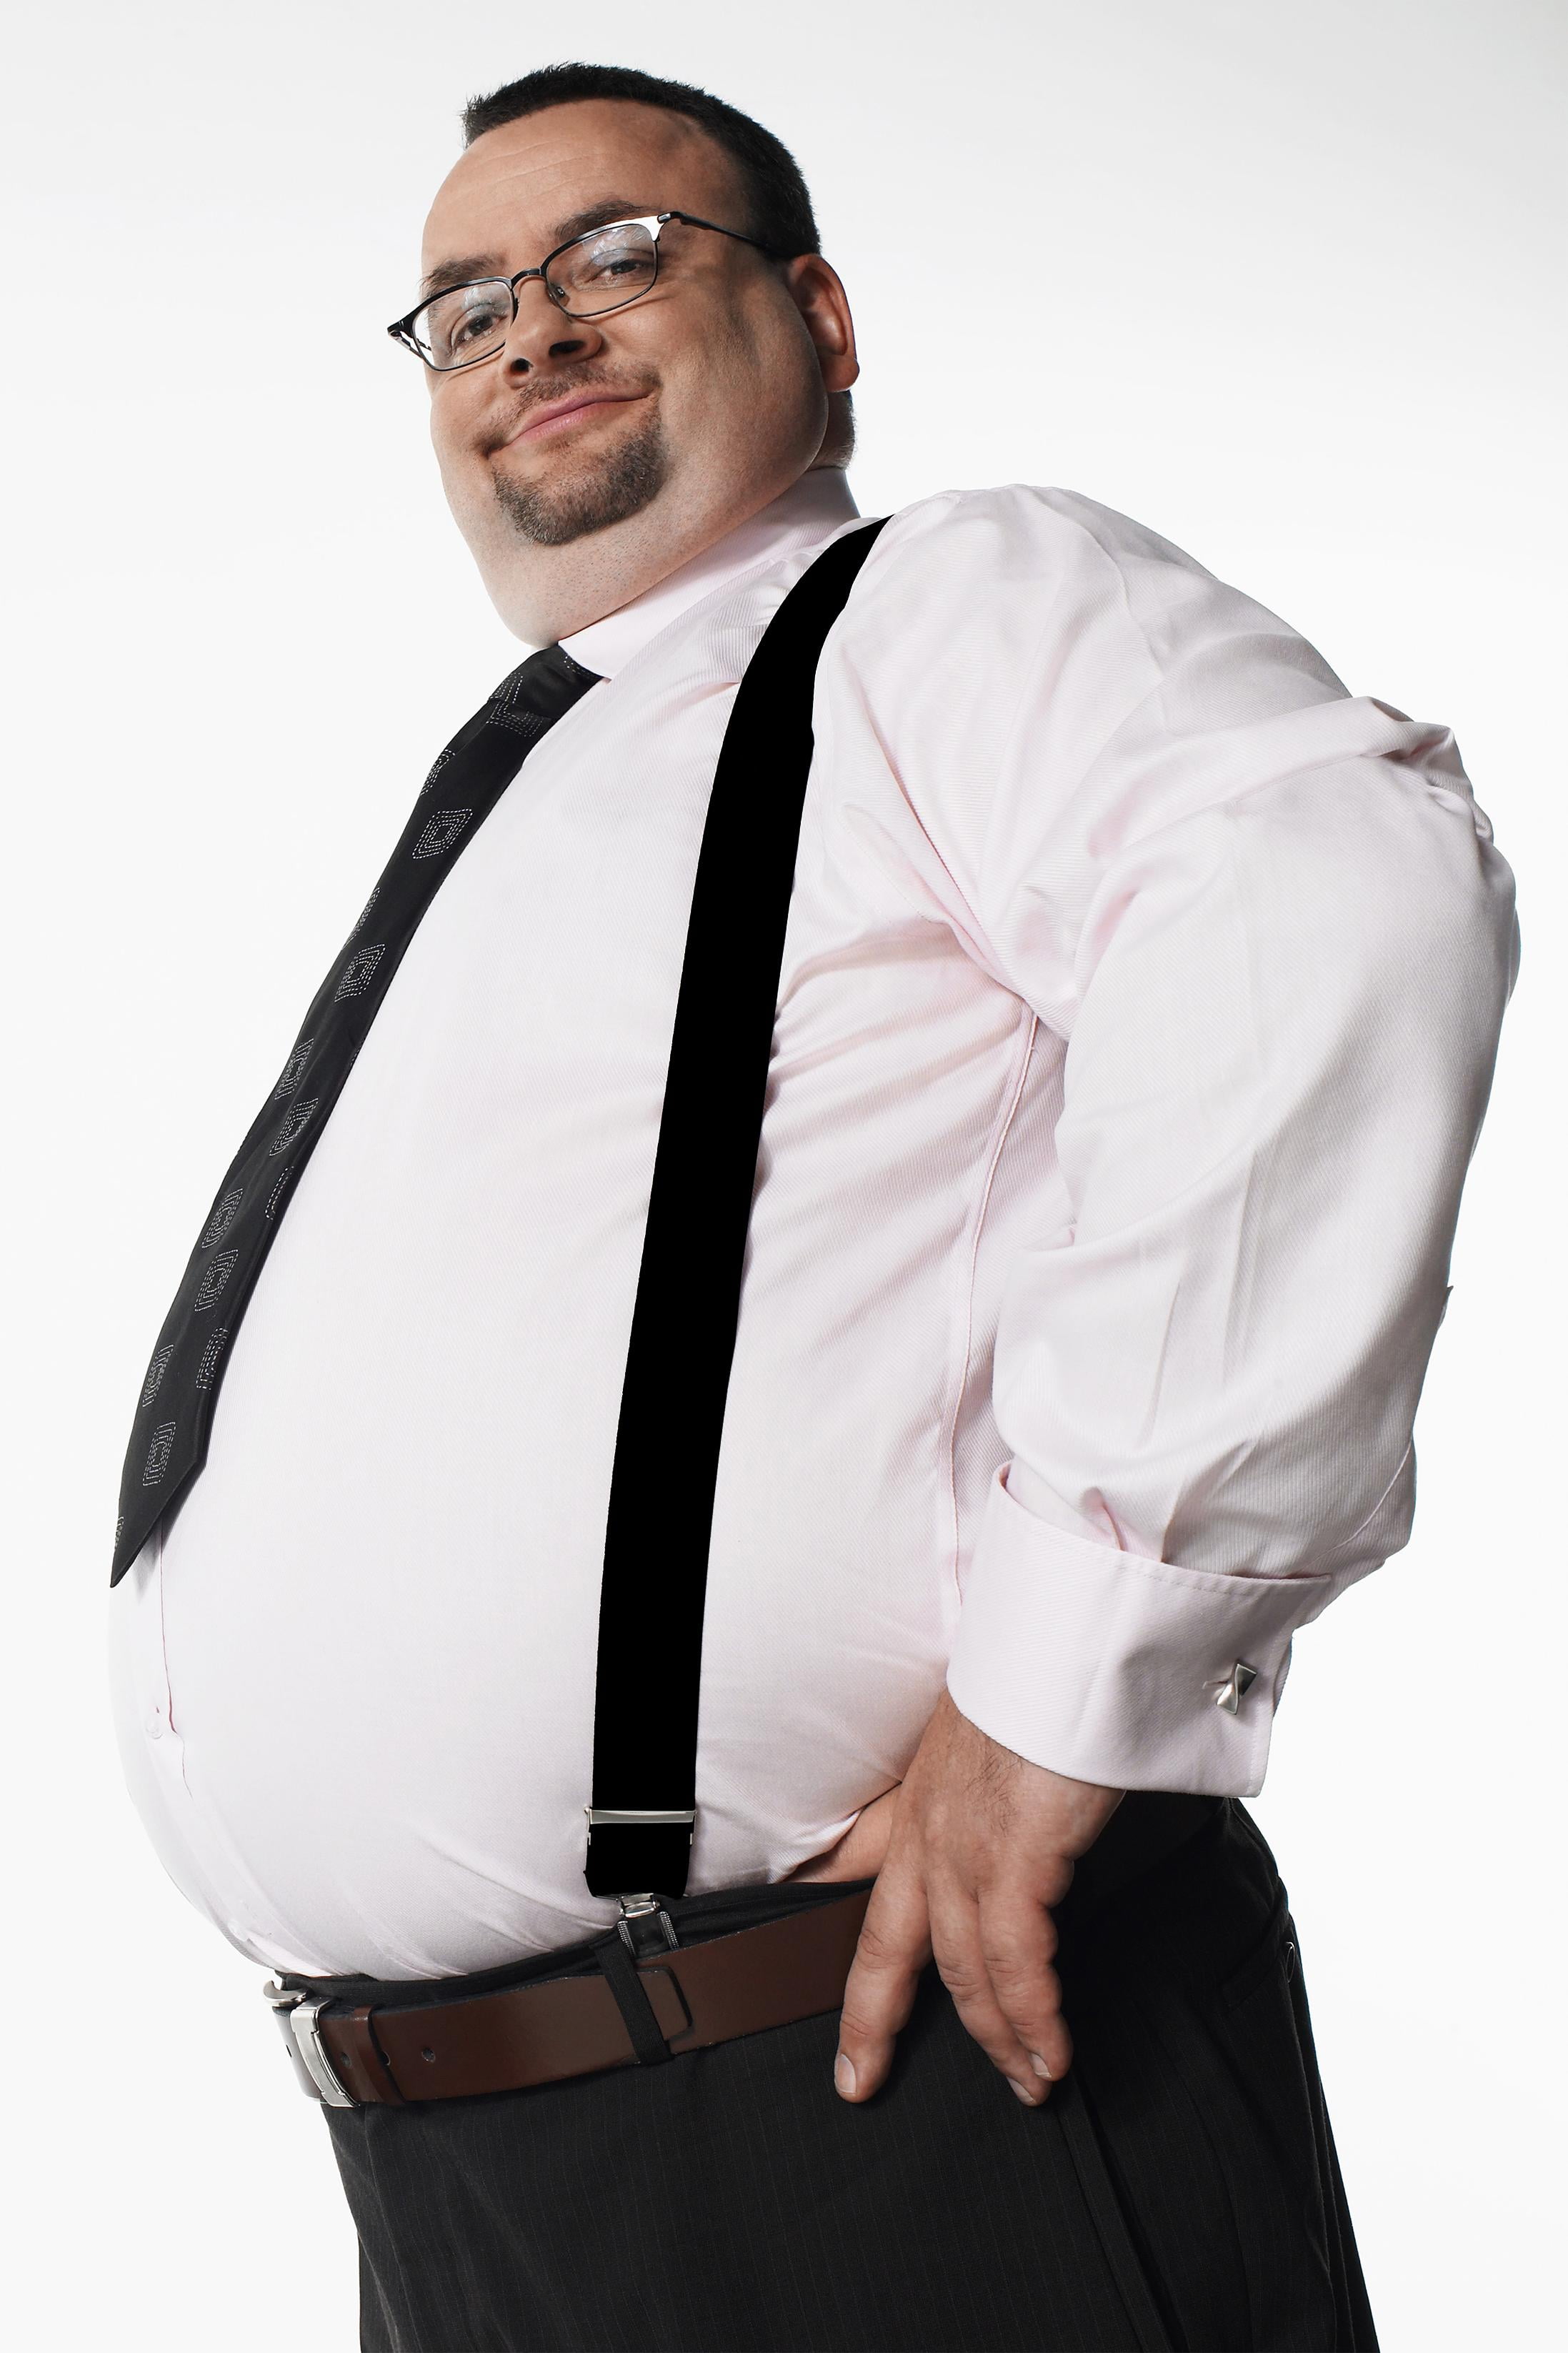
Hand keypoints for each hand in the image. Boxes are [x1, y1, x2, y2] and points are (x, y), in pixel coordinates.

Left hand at [796, 1687, 1122, 2107]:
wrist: (1067, 1639)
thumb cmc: (1047, 1677)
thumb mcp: (998, 1739)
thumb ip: (998, 1787)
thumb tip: (1028, 1819)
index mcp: (922, 1804)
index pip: (875, 1901)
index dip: (858, 1968)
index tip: (842, 2018)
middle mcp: (930, 1829)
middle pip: (891, 1949)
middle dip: (875, 2023)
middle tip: (869, 2077)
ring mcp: (965, 1846)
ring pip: (964, 1970)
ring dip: (999, 2038)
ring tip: (1028, 2081)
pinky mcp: (1013, 1856)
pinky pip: (1016, 1963)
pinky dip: (1035, 2018)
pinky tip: (1050, 2051)